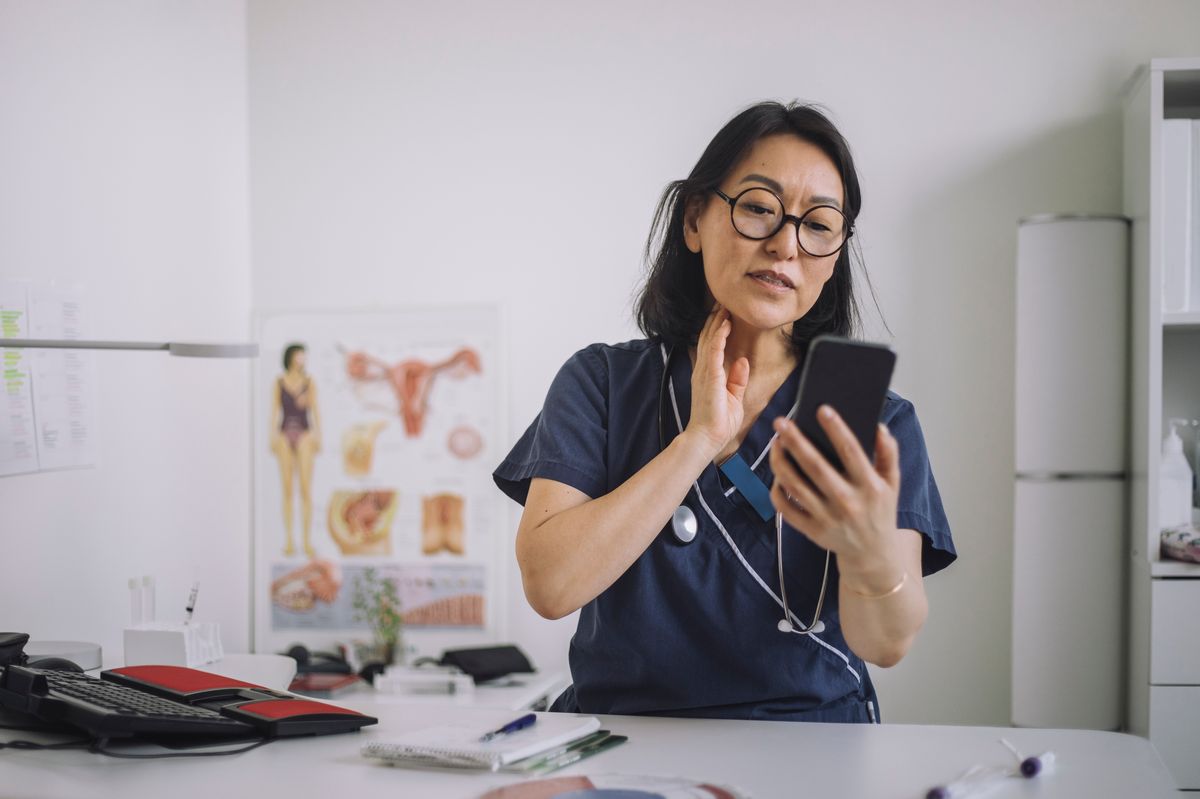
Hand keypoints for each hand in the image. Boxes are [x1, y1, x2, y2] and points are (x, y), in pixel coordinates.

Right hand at [685, 305, 748, 454]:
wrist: (708, 438)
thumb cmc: (718, 423)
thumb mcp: (733, 397)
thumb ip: (737, 379)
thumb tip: (742, 360)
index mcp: (708, 375)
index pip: (710, 346)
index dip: (717, 328)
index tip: (725, 313)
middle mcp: (703, 371)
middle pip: (707, 338)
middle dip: (715, 319)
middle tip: (723, 302)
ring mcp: (704, 373)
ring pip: (709, 339)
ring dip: (717, 322)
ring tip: (724, 306)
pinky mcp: (710, 377)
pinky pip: (714, 351)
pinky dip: (719, 336)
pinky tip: (725, 324)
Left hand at [768, 406, 902, 581]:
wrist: (873, 554)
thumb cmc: (880, 511)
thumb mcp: (892, 483)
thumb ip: (888, 453)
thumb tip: (878, 427)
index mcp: (870, 487)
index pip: (851, 452)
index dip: (836, 429)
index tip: (822, 409)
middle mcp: (848, 502)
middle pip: (815, 466)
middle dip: (796, 441)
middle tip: (781, 421)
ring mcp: (827, 518)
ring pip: (795, 485)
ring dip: (780, 462)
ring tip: (776, 443)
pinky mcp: (812, 531)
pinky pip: (786, 507)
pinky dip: (777, 489)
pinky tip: (777, 473)